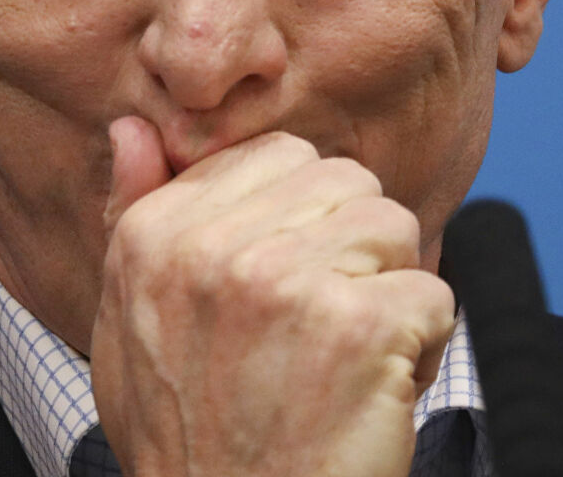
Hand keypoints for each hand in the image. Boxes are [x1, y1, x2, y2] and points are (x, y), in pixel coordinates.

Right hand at [89, 117, 456, 476]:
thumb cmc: (188, 436)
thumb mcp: (129, 325)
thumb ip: (134, 213)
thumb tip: (132, 126)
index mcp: (155, 235)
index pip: (279, 157)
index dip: (304, 220)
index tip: (285, 290)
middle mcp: (212, 249)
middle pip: (345, 181)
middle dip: (354, 250)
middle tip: (320, 333)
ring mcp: (287, 285)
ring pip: (395, 226)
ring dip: (390, 294)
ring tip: (349, 361)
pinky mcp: (359, 328)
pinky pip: (434, 293)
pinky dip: (424, 348)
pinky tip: (376, 394)